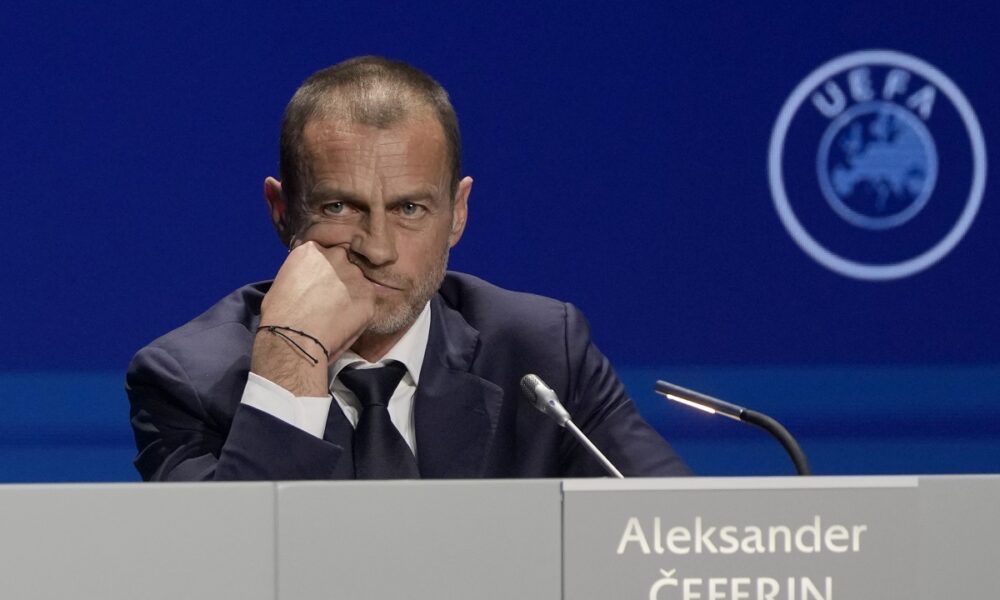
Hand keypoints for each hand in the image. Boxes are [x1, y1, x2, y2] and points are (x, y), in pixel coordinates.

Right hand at [252, 241, 375, 394]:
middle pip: (343, 262)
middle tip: (329, 297)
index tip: (319, 281)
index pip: (324, 252)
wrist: (294, 336)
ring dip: (351, 292)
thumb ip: (304, 270)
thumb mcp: (285, 279)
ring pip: (357, 281)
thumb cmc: (280, 313)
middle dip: (339, 276)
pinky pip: (366, 299)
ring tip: (337, 312)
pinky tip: (345, 321)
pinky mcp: (368, 295)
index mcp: (312, 249)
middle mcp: (336, 256)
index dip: (322, 269)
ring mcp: (354, 275)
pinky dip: (359, 309)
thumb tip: (312, 277)